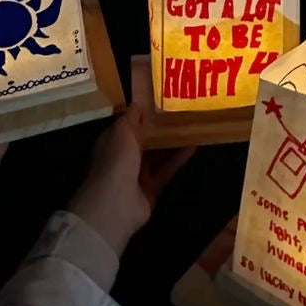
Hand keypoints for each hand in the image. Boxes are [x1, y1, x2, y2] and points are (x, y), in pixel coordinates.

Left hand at [67, 104, 191, 258]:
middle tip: (181, 112)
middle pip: (144, 140)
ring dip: (172, 143)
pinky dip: (178, 159)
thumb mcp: (122, 131)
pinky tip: (193, 146)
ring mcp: (137, 174)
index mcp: (112, 141)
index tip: (161, 101)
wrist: (116, 204)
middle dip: (160, 129)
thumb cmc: (116, 160)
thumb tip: (138, 103)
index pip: (128, 124)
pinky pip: (166, 170)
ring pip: (157, 155)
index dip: (143, 114)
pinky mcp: (151, 188)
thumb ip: (132, 117)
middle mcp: (123, 157)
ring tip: (191, 126)